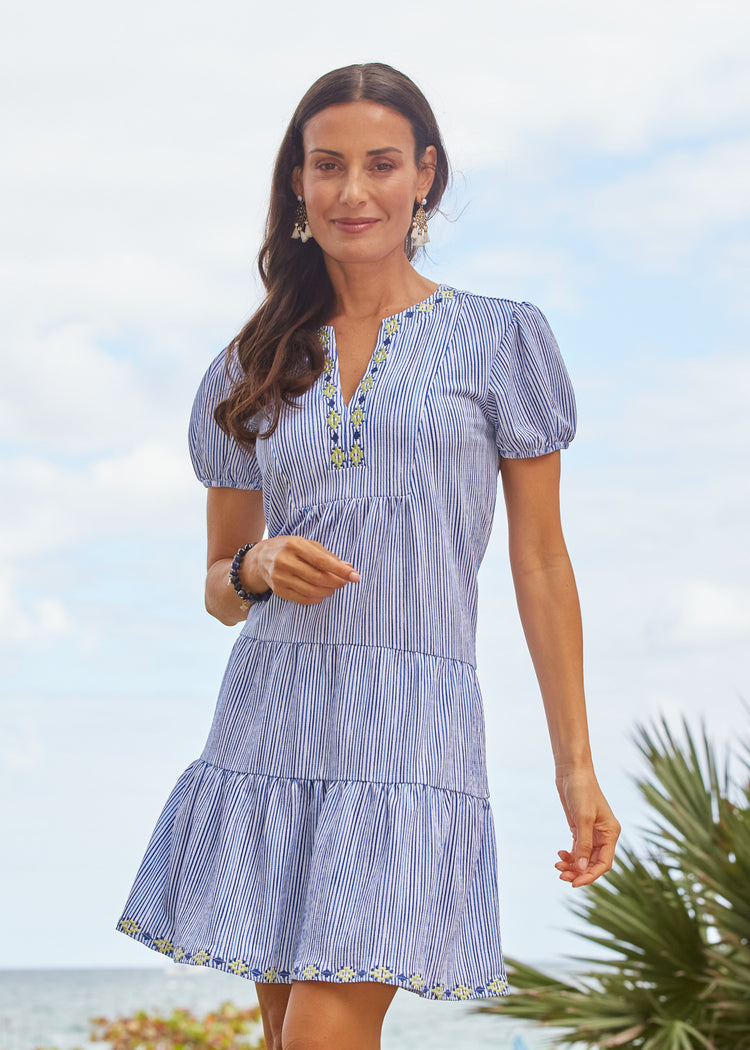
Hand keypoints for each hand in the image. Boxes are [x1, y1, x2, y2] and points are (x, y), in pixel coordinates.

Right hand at [244, 536, 359, 604]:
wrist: (260, 559)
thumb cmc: (289, 549)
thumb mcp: (306, 544)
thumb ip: (327, 555)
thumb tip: (348, 567)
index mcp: (294, 545)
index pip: (322, 561)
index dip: (340, 570)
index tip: (355, 576)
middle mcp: (285, 561)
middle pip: (318, 578)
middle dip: (336, 582)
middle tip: (345, 582)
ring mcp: (280, 577)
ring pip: (311, 590)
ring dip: (328, 591)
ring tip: (333, 587)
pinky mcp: (278, 590)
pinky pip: (302, 599)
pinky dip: (316, 599)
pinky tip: (321, 593)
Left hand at [554, 767, 619, 886]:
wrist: (572, 772)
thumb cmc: (582, 791)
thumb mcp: (583, 819)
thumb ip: (583, 844)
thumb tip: (581, 869)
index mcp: (611, 833)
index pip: (604, 863)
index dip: (590, 875)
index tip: (575, 883)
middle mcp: (604, 835)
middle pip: (593, 863)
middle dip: (579, 871)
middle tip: (561, 875)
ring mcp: (592, 832)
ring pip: (584, 858)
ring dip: (572, 865)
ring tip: (557, 866)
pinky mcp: (580, 828)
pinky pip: (577, 849)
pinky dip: (569, 855)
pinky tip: (560, 855)